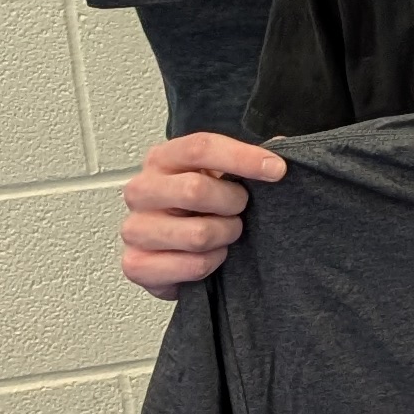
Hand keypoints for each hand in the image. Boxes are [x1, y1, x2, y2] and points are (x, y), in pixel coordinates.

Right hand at [119, 132, 282, 294]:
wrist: (171, 249)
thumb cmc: (199, 206)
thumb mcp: (219, 175)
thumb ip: (245, 161)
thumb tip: (278, 155)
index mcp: (162, 159)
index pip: (200, 148)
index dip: (242, 157)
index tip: (276, 170)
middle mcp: (141, 190)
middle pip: (195, 190)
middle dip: (232, 203)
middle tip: (240, 209)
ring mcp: (134, 228)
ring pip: (198, 234)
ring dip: (225, 236)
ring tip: (224, 233)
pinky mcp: (137, 264)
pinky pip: (193, 265)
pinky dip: (212, 262)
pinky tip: (209, 255)